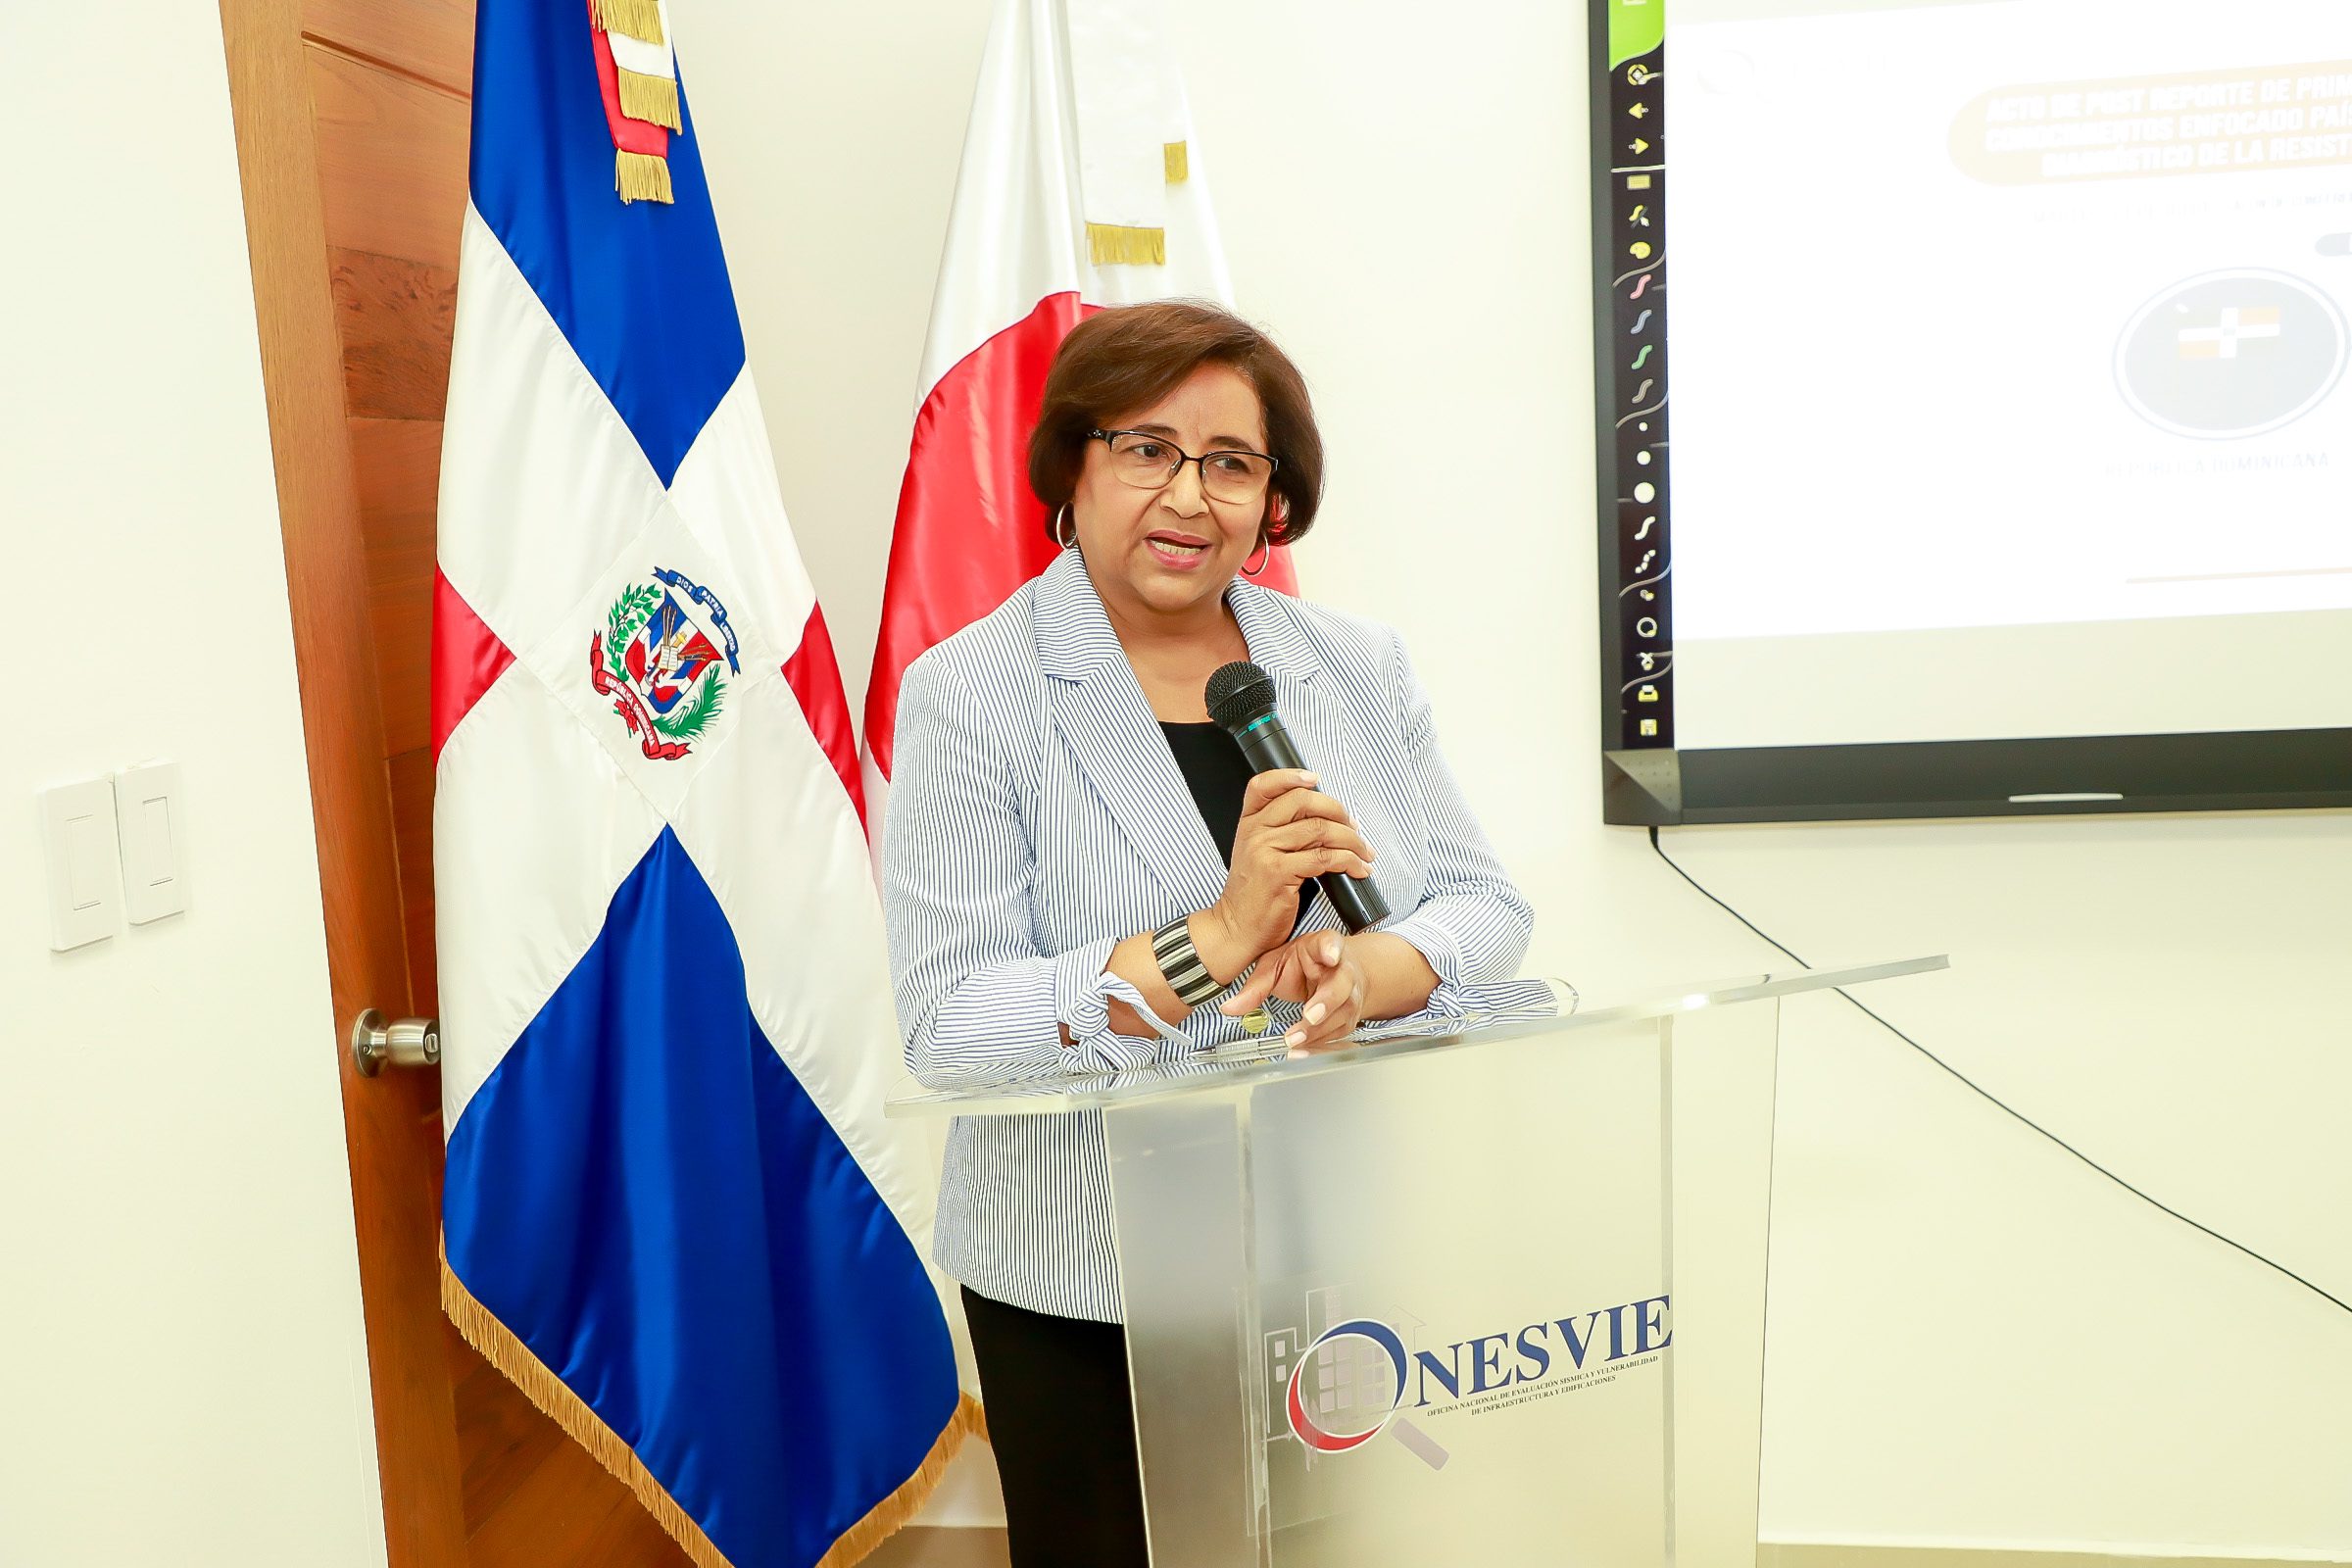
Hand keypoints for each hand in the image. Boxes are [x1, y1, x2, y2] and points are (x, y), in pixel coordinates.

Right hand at [1199, 770, 1375, 971]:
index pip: (1263, 785)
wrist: (1236, 928)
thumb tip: (1323, 817)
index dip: (1290, 775)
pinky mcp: (1279, 872)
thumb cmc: (1254, 894)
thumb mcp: (1257, 854)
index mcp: (1248, 823)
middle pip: (1302, 801)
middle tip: (1354, 827)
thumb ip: (1279, 832)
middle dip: (1338, 810)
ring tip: (1364, 853)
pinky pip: (1324, 858)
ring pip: (1320, 829)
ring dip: (1352, 841)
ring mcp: (1265, 851)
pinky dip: (1349, 862)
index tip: (1314, 778)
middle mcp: (1254, 832)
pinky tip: (1358, 869)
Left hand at [1221, 930, 1366, 1054]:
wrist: (1333, 973)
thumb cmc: (1304, 964)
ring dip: (1319, 1029)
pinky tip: (1304, 1050)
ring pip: (1343, 1011)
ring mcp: (1351, 993)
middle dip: (1327, 1001)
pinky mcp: (1350, 1015)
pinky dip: (1321, 1042)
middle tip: (1309, 1015)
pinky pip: (1339, 1031)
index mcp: (1321, 946)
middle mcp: (1342, 968)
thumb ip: (1256, 986)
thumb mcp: (1275, 964)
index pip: (1329, 942)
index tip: (1331, 955)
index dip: (1331, 948)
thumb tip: (1229, 1008)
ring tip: (1295, 1039)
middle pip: (1342, 983)